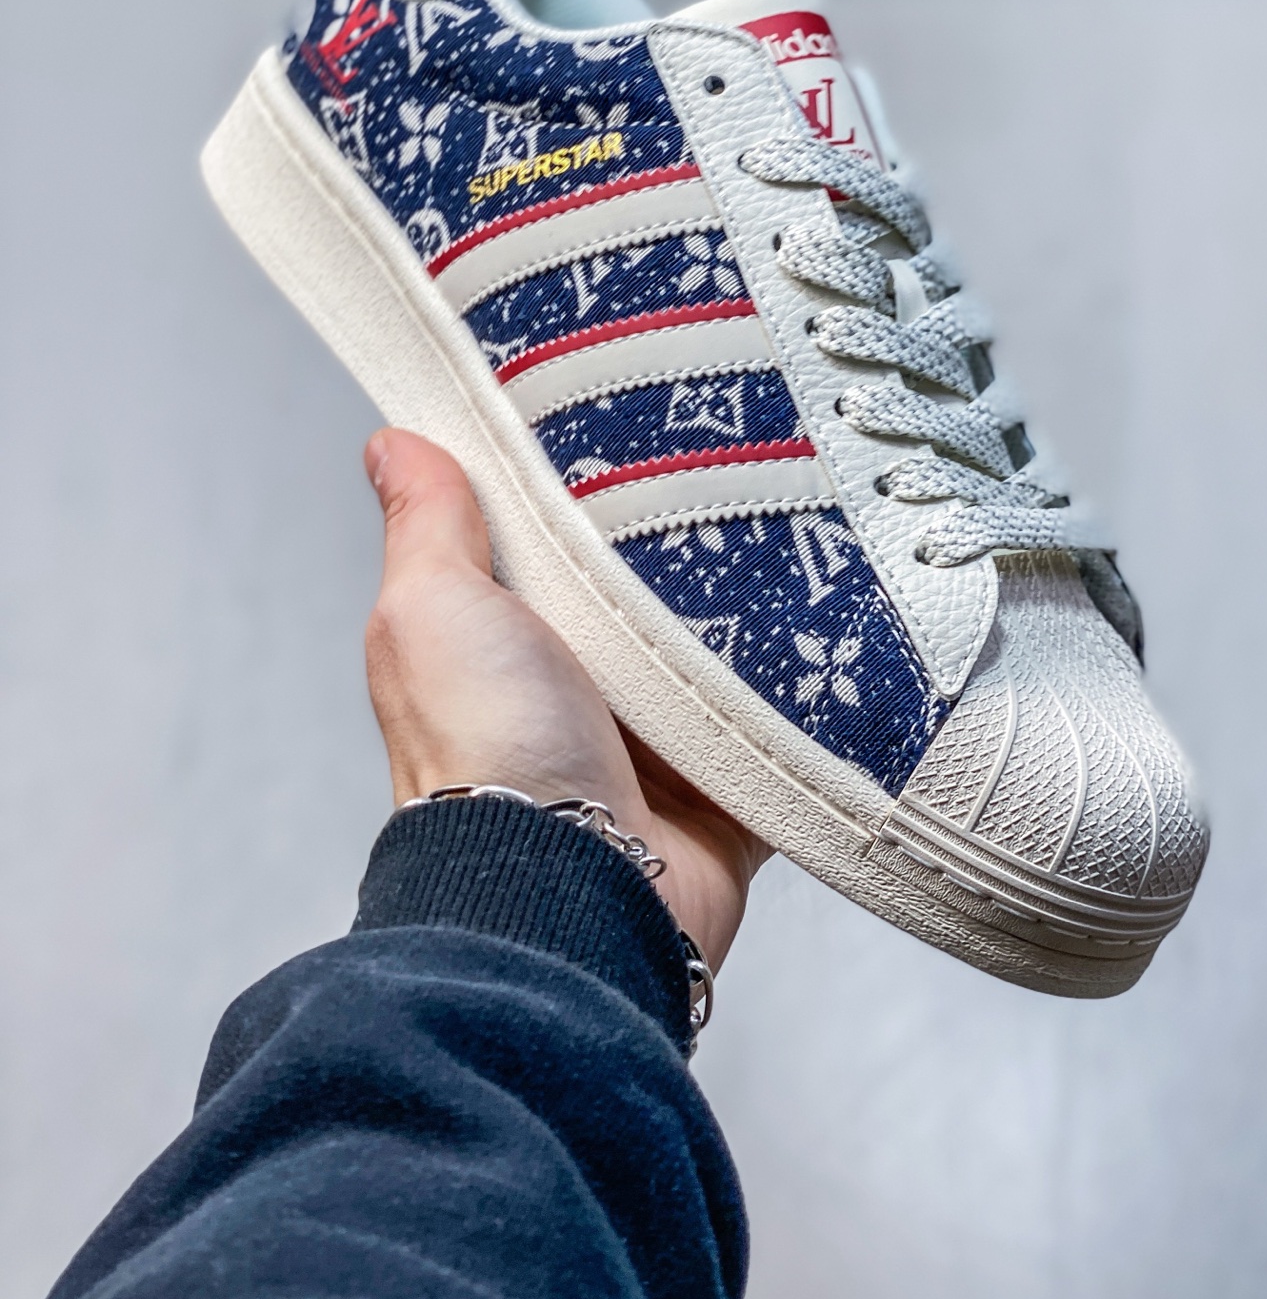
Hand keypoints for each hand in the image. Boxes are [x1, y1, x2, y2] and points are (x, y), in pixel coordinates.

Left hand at [362, 428, 768, 967]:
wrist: (577, 889)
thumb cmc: (485, 756)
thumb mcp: (434, 610)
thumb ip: (427, 527)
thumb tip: (392, 443)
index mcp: (509, 640)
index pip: (555, 538)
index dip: (587, 480)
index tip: (633, 410)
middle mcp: (581, 687)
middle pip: (650, 586)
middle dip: (690, 537)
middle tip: (745, 460)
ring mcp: (658, 738)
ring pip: (727, 645)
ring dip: (758, 608)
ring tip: (807, 524)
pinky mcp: (729, 783)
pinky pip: (788, 717)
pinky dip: (813, 684)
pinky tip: (841, 624)